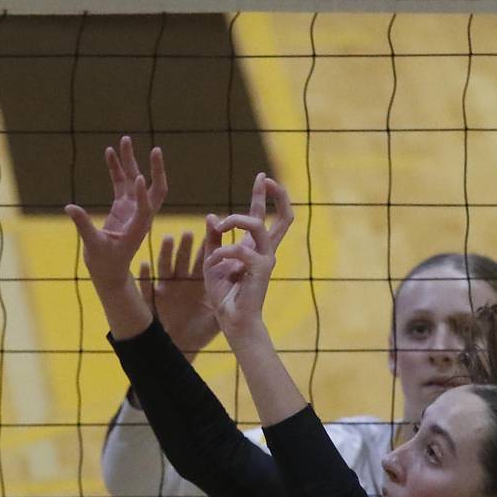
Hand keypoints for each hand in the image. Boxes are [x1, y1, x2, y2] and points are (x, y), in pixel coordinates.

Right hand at [65, 136, 166, 292]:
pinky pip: (121, 183)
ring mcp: (132, 209)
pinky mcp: (123, 207)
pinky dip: (117, 169)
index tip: (137, 178)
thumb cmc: (106, 264)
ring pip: (136, 180)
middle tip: (156, 150)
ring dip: (132, 161)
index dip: (142, 194)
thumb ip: (84, 226)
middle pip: (155, 189)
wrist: (110, 272)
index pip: (146, 208)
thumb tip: (69, 208)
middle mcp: (140, 215)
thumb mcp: (93, 247)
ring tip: (125, 139)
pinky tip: (110, 152)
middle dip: (156, 170)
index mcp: (138, 228)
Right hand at [138, 231, 218, 357]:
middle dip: (187, 246)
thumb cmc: (199, 333)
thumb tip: (246, 288)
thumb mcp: (216, 316)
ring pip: (166, 266)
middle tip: (191, 232)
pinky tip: (145, 264)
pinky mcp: (155, 301)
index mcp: (197, 284)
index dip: (206, 246)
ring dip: (167, 253)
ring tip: (170, 238)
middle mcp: (182, 282)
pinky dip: (145, 275)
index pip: (203, 261)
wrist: (182, 347)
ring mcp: (168, 290)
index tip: (211, 232)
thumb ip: (228, 301)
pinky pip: (148, 286)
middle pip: (184, 259)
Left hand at [202, 173, 292, 341]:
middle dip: (275, 195)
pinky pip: (239, 249)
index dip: (264, 195)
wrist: (231, 320)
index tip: (262, 177)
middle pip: (283, 217)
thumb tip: (212, 216)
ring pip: (256, 224)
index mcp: (254, 247)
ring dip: (235, 219)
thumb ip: (214, 239)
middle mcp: (265, 250)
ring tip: (221, 226)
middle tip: (263, 179)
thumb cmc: (224, 294)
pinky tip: (213, 263)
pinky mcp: (260, 269)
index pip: (263, 216)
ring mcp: (266, 259)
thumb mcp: (213, 260)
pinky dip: (222, 252)